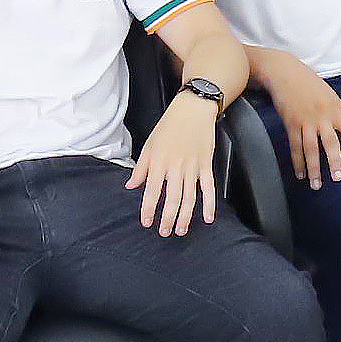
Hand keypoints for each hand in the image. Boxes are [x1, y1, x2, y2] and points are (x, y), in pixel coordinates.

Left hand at [131, 95, 224, 232]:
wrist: (193, 109)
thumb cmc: (169, 125)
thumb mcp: (150, 144)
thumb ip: (141, 168)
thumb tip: (131, 186)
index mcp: (159, 161)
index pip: (152, 190)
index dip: (149, 208)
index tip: (147, 222)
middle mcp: (176, 166)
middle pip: (173, 198)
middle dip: (168, 218)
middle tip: (164, 232)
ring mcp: (193, 166)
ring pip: (190, 196)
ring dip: (186, 216)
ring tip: (181, 230)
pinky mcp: (206, 165)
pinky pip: (209, 188)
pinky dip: (209, 204)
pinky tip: (208, 218)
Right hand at [272, 68, 340, 188]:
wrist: (286, 74)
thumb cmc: (312, 85)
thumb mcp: (333, 97)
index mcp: (336, 110)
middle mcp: (322, 117)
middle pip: (330, 143)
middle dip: (334, 161)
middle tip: (338, 178)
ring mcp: (305, 122)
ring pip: (310, 149)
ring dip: (313, 168)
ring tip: (316, 185)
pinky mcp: (291, 124)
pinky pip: (295, 146)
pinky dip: (297, 162)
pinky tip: (300, 174)